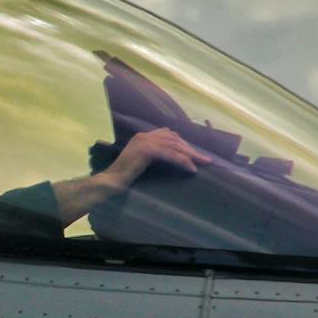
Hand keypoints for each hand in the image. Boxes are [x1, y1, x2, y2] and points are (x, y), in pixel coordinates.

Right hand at [52, 127, 210, 224]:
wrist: (112, 182)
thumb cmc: (126, 176)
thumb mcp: (142, 162)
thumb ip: (154, 156)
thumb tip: (174, 158)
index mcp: (143, 136)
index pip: (169, 135)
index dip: (184, 144)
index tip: (196, 154)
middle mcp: (144, 135)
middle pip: (174, 139)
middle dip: (191, 149)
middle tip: (205, 160)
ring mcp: (145, 141)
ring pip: (174, 146)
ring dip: (191, 155)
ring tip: (202, 164)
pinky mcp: (146, 150)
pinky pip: (170, 154)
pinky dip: (182, 161)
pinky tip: (191, 169)